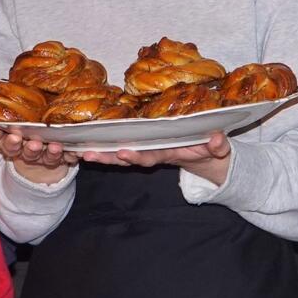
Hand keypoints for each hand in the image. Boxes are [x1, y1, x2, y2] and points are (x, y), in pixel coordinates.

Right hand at [0, 123, 73, 183]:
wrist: (41, 169)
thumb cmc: (25, 138)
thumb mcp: (11, 130)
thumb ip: (1, 122)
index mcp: (13, 145)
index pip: (1, 141)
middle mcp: (27, 153)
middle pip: (22, 151)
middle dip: (21, 146)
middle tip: (21, 139)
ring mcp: (44, 159)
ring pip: (46, 157)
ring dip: (49, 152)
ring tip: (53, 146)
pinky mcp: (62, 161)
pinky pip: (67, 159)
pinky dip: (71, 156)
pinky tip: (75, 153)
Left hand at [79, 131, 231, 185]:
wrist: (206, 156)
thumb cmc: (209, 149)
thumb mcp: (217, 149)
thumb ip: (217, 146)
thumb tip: (217, 139)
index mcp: (168, 153)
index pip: (150, 156)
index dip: (137, 156)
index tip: (123, 152)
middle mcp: (153, 153)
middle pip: (128, 158)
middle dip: (108, 158)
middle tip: (90, 155)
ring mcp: (146, 150)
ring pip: (120, 154)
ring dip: (101, 154)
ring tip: (81, 152)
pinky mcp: (141, 145)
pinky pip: (120, 146)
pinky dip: (103, 146)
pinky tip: (83, 144)